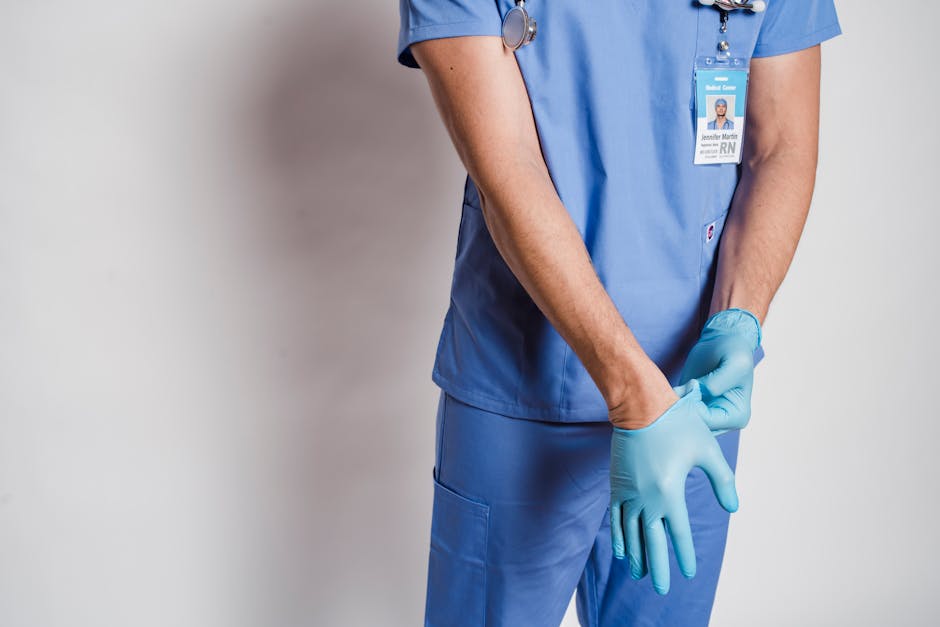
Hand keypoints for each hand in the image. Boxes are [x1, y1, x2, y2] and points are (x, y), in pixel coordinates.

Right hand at [609, 379, 738, 594]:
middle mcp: (647, 498)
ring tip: (640, 575)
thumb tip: (733, 508)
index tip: (688, 572)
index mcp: (671, 493)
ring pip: (631, 533)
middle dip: (658, 567)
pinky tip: (621, 551)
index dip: (684, 555)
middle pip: (651, 541)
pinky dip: (618, 536)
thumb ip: (722, 480)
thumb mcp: (707, 451)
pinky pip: (615, 518)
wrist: (640, 406)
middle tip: (661, 589)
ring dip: (636, 555)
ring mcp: (629, 493)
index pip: (678, 534)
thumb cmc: (678, 425)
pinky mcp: (617, 485)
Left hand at [678, 308, 761, 434]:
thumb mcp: (734, 362)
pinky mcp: (692, 406)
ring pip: (684, 422)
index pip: (709, 423)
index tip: (692, 385)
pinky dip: (671, 403)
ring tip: (679, 386)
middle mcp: (722, 421)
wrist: (721, 340)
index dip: (695, 406)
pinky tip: (673, 389)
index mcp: (737, 416)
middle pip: (695, 426)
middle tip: (680, 388)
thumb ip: (720, 381)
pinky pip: (677, 413)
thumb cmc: (732, 350)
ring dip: (676, 406)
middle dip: (683, 408)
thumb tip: (704, 393)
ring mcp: (706, 415)